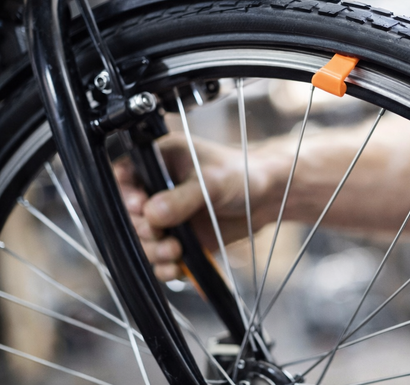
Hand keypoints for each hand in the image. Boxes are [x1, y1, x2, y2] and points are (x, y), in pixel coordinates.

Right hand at [116, 134, 288, 280]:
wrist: (267, 197)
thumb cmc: (242, 174)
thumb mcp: (212, 181)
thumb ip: (182, 197)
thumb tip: (151, 213)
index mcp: (159, 160)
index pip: (125, 176)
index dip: (126, 194)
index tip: (139, 207)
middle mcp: (157, 189)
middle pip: (129, 215)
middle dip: (143, 229)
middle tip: (161, 234)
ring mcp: (166, 217)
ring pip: (143, 240)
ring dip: (153, 251)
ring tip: (174, 251)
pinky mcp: (178, 239)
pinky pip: (160, 259)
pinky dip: (164, 266)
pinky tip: (175, 267)